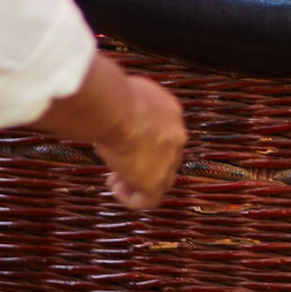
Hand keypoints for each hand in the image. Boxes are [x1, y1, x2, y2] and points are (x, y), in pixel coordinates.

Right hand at [97, 71, 185, 210]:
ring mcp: (170, 160)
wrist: (117, 109)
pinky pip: (149, 200)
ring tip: (115, 180)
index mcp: (171, 111)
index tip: (124, 143)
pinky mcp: (156, 181)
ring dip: (136, 182)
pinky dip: (131, 199)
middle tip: (119, 165)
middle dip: (140, 163)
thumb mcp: (126, 91)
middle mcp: (176, 135)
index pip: (164, 133)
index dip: (143, 142)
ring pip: (159, 180)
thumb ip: (129, 103)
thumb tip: (115, 105)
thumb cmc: (113, 96)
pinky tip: (115, 188)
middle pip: (164, 157)